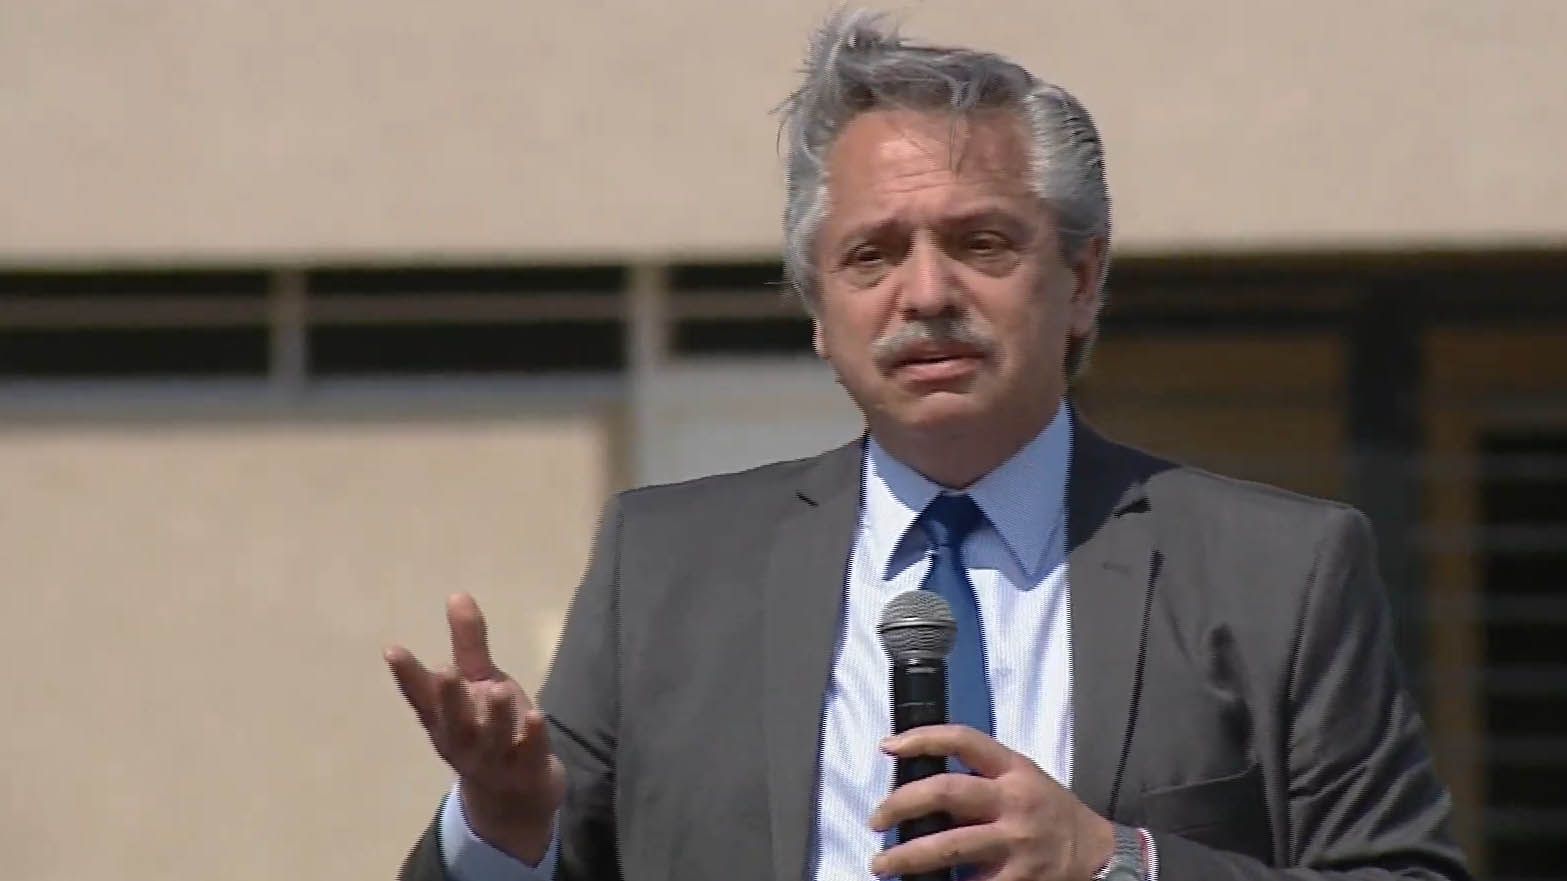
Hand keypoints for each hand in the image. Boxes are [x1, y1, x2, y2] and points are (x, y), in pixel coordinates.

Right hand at [384, 593, 565, 863]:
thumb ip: (469, 643)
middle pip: (454, 723)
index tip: (393, 649)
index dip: (407, 677)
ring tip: (497, 689)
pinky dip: (532, 737)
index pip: (422, 699)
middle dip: (449, 699)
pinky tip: (537, 716)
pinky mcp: (528, 770)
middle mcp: (463, 743)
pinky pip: (530, 754)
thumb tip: (458, 594)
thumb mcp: (479, 682)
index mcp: (444, 722)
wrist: (517, 794)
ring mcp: (495, 761)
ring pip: (492, 741)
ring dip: (494, 717)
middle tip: (446, 671)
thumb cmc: (491, 727)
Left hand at [870, 725, 1113, 880]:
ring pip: (949, 847)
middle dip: (901, 804)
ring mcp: (1016, 843)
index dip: (922, 738)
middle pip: (947, 792)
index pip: (963, 740)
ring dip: (906, 857)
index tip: (888, 747)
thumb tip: (920, 784)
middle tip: (876, 818)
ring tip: (881, 864)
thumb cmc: (1050, 810)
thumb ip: (981, 776)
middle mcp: (1013, 801)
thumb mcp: (1023, 778)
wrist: (1096, 853)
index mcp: (1013, 769)